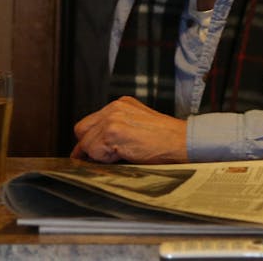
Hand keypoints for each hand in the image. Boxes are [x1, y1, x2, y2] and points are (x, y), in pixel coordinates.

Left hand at [72, 96, 188, 163]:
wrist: (181, 142)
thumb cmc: (165, 140)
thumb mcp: (138, 126)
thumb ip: (117, 129)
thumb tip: (93, 148)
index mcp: (122, 104)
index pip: (90, 122)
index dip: (89, 140)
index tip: (91, 153)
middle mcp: (115, 107)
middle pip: (81, 129)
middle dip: (87, 146)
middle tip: (102, 158)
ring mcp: (113, 117)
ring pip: (85, 142)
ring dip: (98, 154)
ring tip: (121, 155)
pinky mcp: (113, 131)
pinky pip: (93, 151)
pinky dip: (104, 158)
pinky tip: (124, 155)